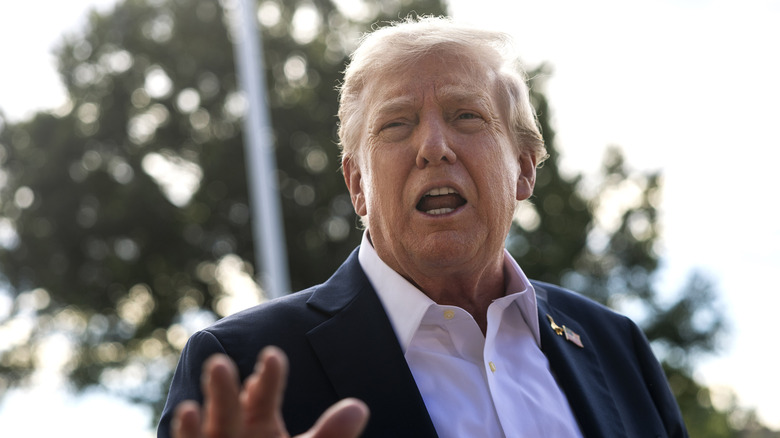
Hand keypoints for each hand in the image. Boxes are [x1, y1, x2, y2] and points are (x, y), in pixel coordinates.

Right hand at [172, 346, 368, 437]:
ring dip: (190, 424)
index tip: (273, 357)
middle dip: (222, 390)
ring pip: (201, 435)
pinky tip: (186, 420)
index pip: (262, 394)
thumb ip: (330, 436)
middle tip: (218, 364)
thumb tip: (359, 408)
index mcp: (258, 421)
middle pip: (226, 409)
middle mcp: (231, 433)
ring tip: (187, 408)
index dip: (268, 377)